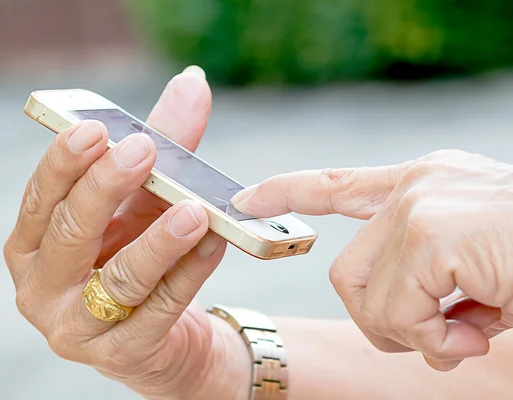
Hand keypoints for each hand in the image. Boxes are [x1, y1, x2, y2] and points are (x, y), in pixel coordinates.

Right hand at [4, 67, 249, 399]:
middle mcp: (42, 288)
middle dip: (105, 189)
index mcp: (34, 244)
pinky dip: (190, 273)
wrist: (161, 337)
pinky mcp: (122, 355)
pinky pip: (160, 309)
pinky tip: (215, 243)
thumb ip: (164, 145)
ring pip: (117, 280)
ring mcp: (78, 328)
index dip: (65, 163)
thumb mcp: (144, 200)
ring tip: (193, 209)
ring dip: (158, 241)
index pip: (40, 198)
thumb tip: (193, 81)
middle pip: (68, 235)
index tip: (96, 128)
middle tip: (143, 151)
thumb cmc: (140, 255)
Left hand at [232, 149, 512, 370]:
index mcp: (427, 186)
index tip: (246, 201)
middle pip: (345, 272)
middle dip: (385, 322)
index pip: (337, 187)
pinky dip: (437, 340)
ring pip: (366, 297)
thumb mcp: (481, 269)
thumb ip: (435, 288)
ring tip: (470, 333)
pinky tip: (480, 331)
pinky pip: (401, 312)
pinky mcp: (433, 234)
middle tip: (442, 337)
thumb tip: (425, 336)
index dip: (288, 194)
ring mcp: (421, 206)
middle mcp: (418, 187)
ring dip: (416, 335)